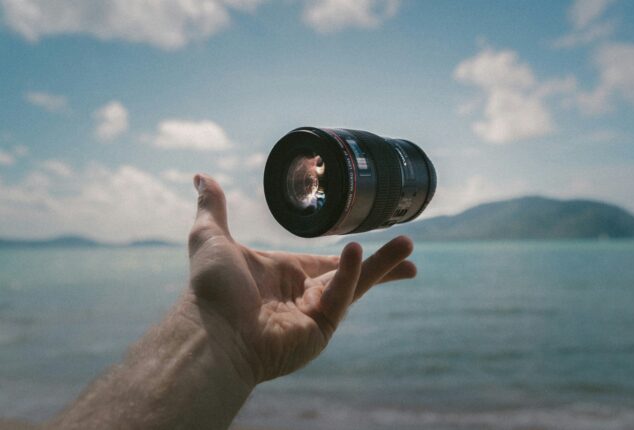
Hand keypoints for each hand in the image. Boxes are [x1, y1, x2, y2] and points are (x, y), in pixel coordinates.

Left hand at [186, 174, 415, 385]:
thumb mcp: (211, 237)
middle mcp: (303, 296)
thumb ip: (213, 206)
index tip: (365, 247)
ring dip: (382, 266)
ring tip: (408, 245)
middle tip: (409, 246)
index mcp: (285, 275)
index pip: (327, 262)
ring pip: (356, 285)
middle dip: (382, 263)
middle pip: (352, 275)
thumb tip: (202, 176)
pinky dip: (350, 275)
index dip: (350, 255)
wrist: (209, 331)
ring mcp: (313, 315)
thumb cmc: (210, 290)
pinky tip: (357, 251)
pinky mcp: (319, 331)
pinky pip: (340, 297)